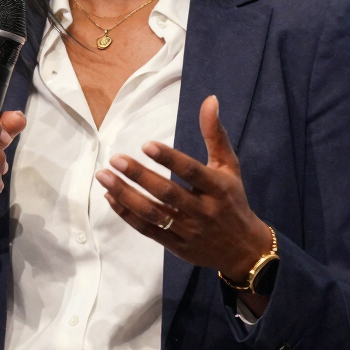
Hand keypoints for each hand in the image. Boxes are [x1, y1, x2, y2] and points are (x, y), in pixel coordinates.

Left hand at [94, 95, 272, 314]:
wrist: (244, 250)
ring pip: (153, 213)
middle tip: (115, 159)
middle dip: (139, 176)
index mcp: (217, 188)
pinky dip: (127, 214)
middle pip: (167, 193)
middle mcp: (203, 210)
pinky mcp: (175, 246)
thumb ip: (215, 134)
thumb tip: (210, 100)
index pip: (191, 172)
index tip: (146, 145)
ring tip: (104, 177)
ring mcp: (188, 230)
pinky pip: (147, 230)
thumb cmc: (233, 201)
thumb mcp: (229, 167)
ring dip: (125, 195)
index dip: (169, 159)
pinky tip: (110, 198)